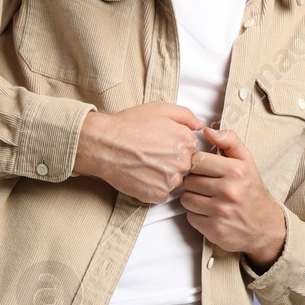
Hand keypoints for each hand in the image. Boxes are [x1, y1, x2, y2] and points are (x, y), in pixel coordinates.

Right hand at [74, 102, 203, 202]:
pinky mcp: (158, 195)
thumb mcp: (159, 109)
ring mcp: (171, 180)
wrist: (104, 145)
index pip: (191, 147)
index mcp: (186, 141)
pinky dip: (153, 187)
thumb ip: (185, 115)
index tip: (161, 143)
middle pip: (185, 165)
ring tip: (144, 164)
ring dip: (164, 175)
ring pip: (174, 180)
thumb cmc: (129, 125)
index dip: (176, 145)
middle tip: (151, 154)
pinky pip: (162, 193)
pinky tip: (141, 175)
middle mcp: (182, 162)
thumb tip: (200, 125)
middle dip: (172, 160)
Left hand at [180, 126, 285, 267]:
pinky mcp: (214, 229)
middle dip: (194, 182)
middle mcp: (228, 191)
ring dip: (192, 198)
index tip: (204, 169)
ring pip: (186, 198)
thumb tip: (207, 130)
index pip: (197, 160)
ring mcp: (220, 212)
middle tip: (206, 185)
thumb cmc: (251, 191)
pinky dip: (196, 215)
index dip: (197, 164)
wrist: (264, 227)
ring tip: (206, 199)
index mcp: (235, 171)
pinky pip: (190, 216)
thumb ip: (229, 141)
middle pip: (189, 180)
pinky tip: (208, 212)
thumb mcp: (247, 162)